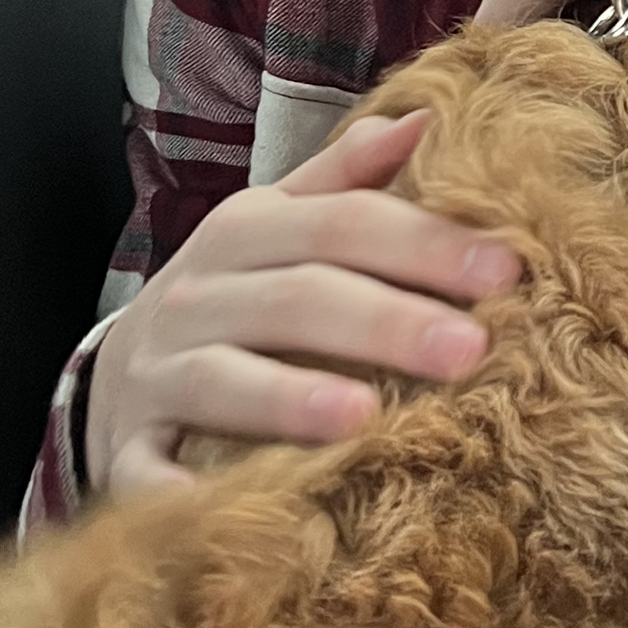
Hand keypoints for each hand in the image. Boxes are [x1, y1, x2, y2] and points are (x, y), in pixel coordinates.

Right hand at [84, 107, 519, 503]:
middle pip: (295, 299)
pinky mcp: (128, 454)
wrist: (120, 376)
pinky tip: (237, 509)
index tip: (507, 271)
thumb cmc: (237, 297)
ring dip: (290, 397)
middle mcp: (197, 297)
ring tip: (365, 417)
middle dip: (385, 321)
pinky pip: (150, 477)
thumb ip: (349, 180)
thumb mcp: (281, 227)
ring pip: (221, 380)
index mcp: (245, 231)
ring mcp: (158, 376)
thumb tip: (428, 117)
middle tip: (471, 350)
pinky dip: (183, 497)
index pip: (342, 225)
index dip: (424, 243)